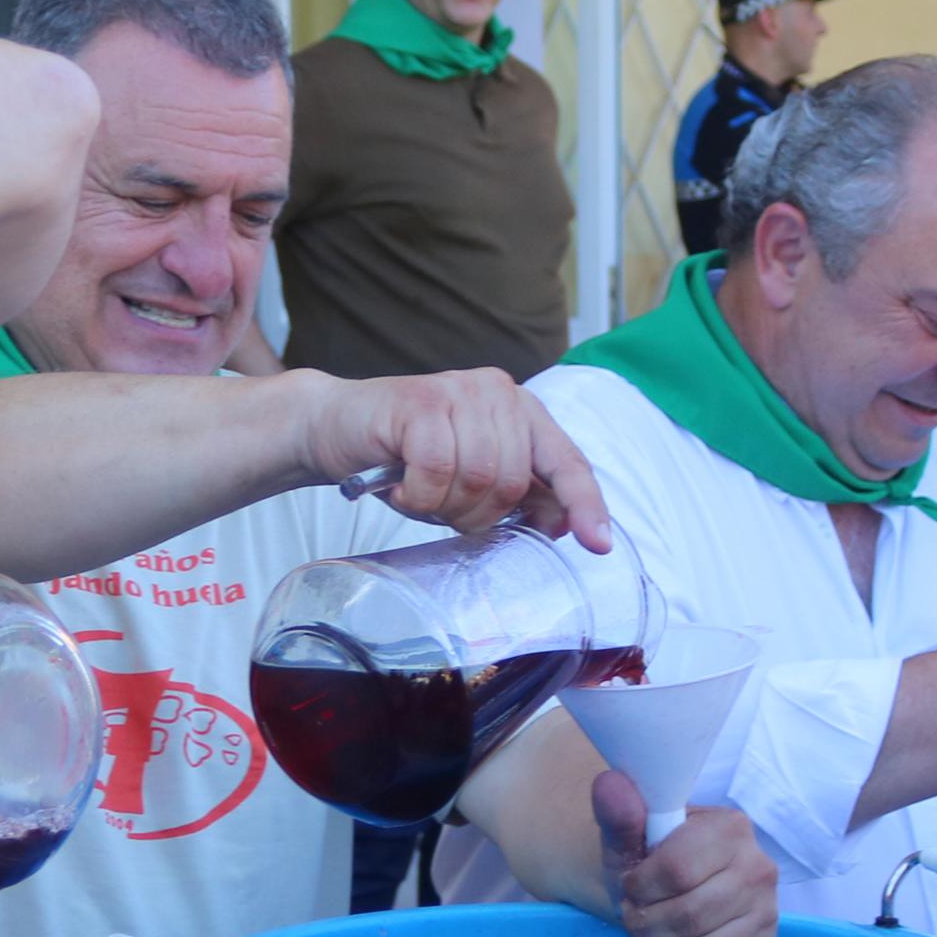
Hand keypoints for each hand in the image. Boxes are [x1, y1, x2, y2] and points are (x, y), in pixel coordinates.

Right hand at [292, 369, 612, 548]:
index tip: (598, 546)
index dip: (585, 505)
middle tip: (442, 507)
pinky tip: (399, 484)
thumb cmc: (406, 457)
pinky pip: (436, 470)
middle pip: (513, 482)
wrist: (337, 426)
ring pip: (477, 478)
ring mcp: (460, 391)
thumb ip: (517, 495)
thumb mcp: (470, 482)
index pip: (567, 461)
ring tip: (419, 494)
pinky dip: (416, 494)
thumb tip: (561, 524)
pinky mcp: (421, 401)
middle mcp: (498, 392)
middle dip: (477, 514)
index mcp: (522, 410)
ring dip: (443, 505)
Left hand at [594, 774, 778, 936]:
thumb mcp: (629, 838)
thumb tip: (610, 784)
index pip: (677, 870)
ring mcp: (766, 921)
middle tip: (632, 922)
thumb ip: (619, 814)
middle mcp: (759, 872)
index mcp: (730, 830)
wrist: (672, 893)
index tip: (630, 889)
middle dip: (644, 927)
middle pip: (689, 918)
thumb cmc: (649, 863)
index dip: (639, 889)